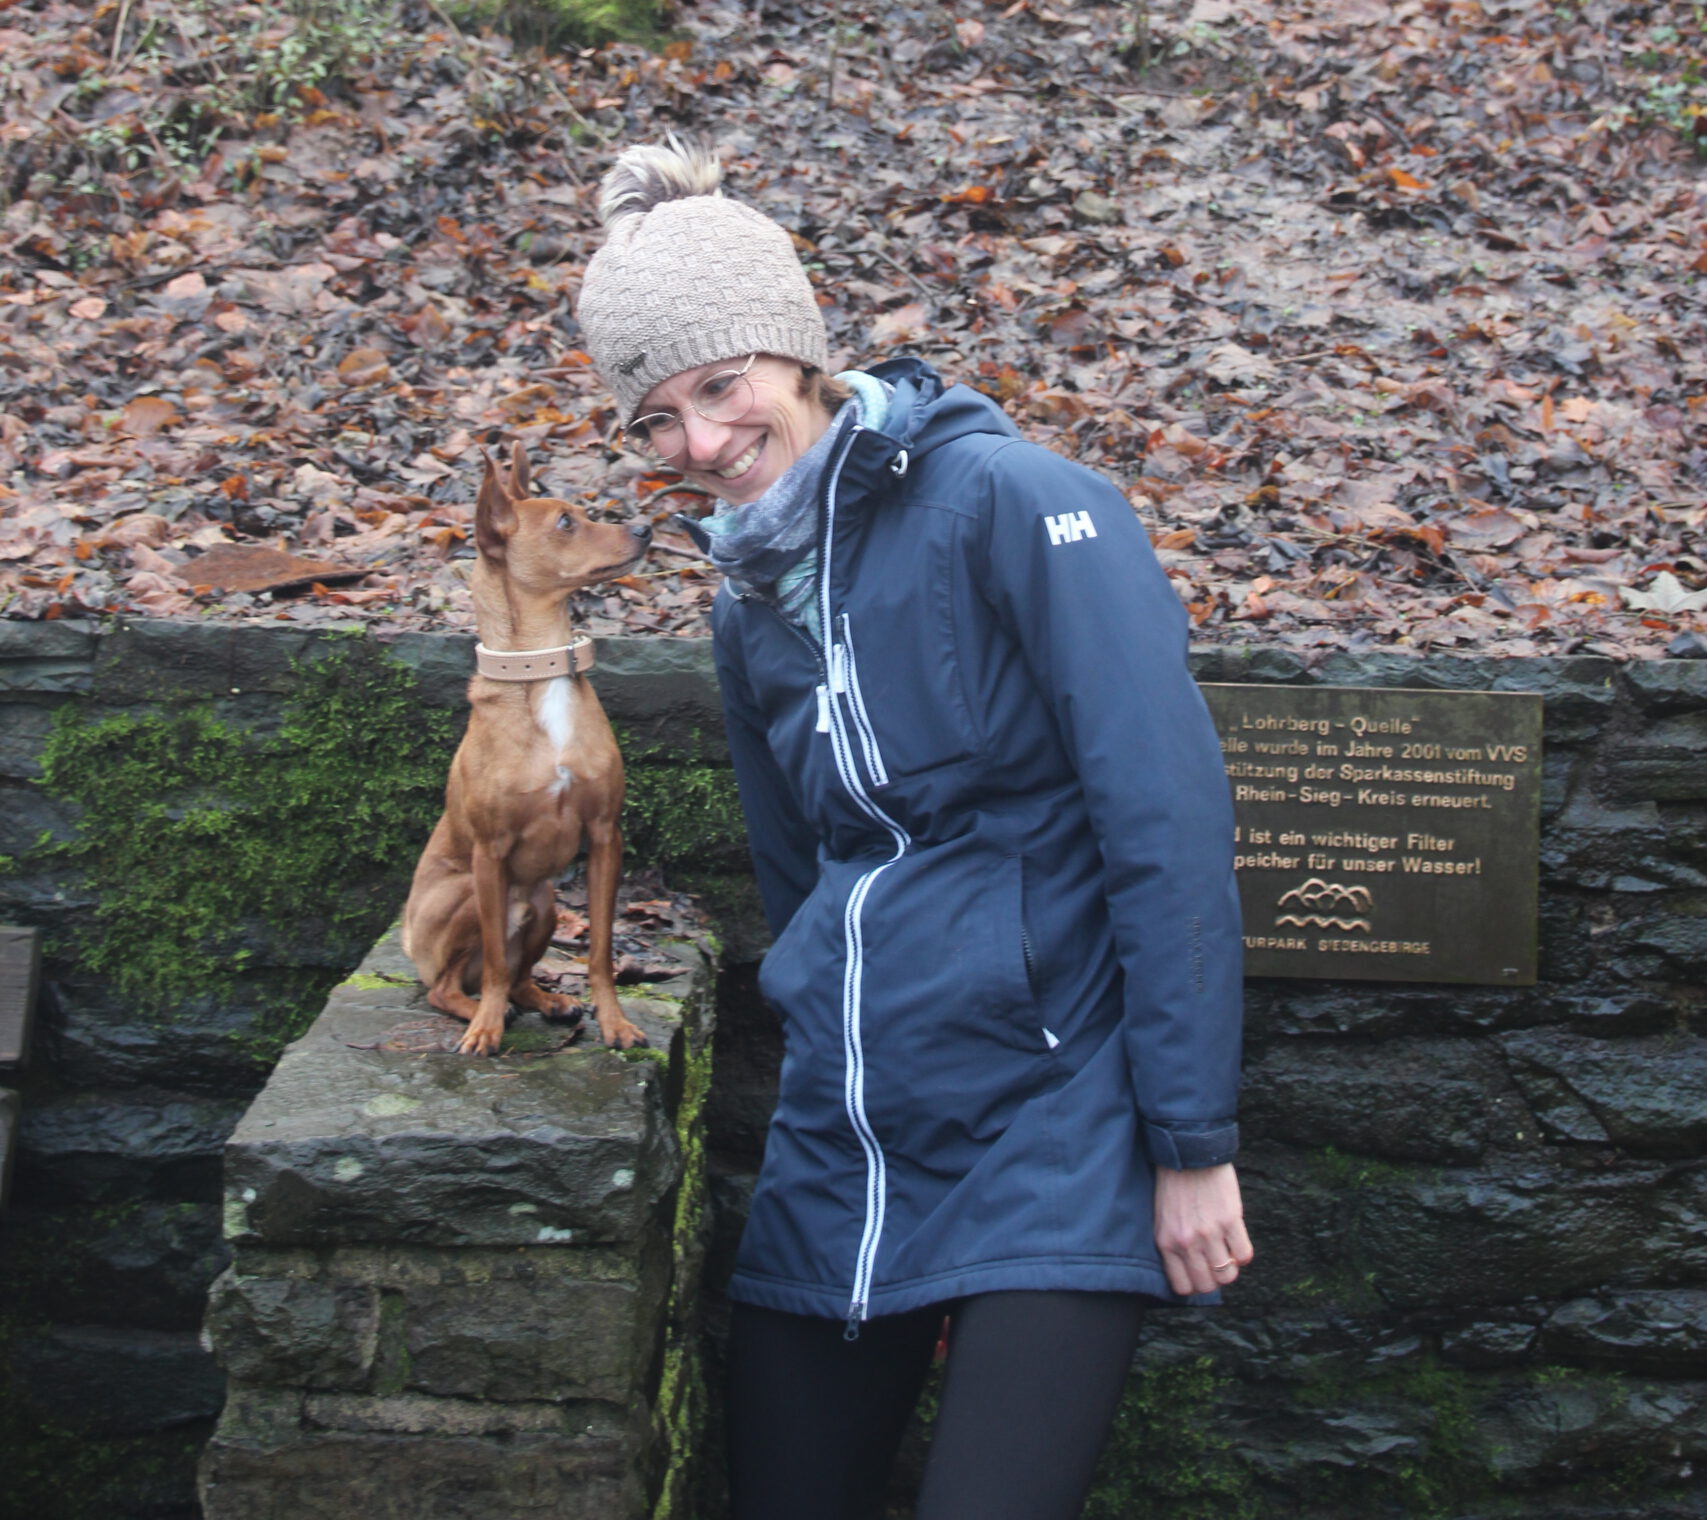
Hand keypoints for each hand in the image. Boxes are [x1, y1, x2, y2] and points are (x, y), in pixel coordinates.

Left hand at [1153, 1162, 1252, 1295]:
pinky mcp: (1230, 1220)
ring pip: (1228, 1275)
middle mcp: (1186, 1243)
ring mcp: (1209, 1233)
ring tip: (1228, 1254)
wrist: (1188, 1154)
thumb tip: (1189, 1269)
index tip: (1200, 1276)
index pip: (1182, 1286)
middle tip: (1217, 1266)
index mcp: (1166, 1243)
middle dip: (1214, 1280)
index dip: (1195, 1285)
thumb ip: (1172, 1244)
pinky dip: (1243, 1253)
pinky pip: (1244, 1255)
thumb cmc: (1173, 1184)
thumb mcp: (1162, 1217)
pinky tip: (1237, 1241)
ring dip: (1231, 1268)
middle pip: (1207, 1285)